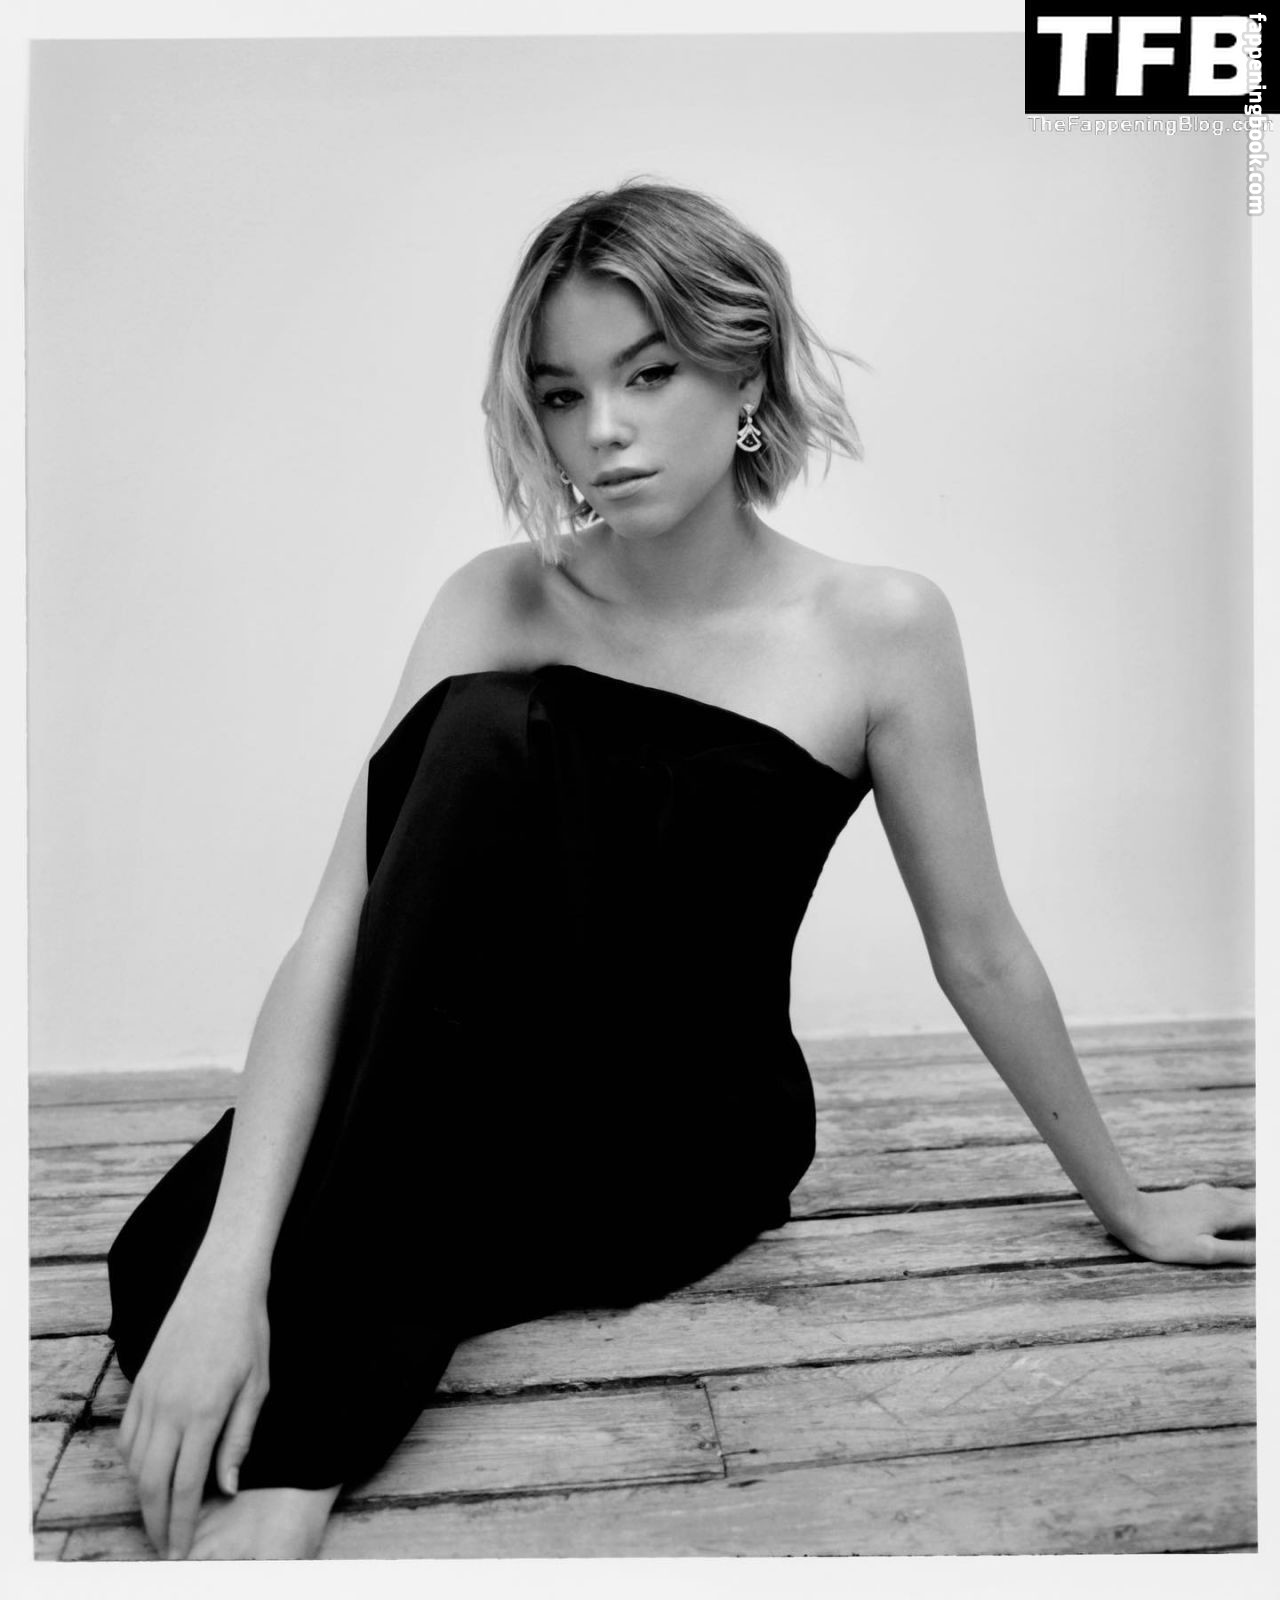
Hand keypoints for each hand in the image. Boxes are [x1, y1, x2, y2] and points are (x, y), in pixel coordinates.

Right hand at [117, 1259, 270, 1559]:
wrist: (221, 1282)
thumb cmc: (248, 1332)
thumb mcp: (258, 1387)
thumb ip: (239, 1439)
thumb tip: (226, 1487)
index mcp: (202, 1412)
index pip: (183, 1485)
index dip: (180, 1523)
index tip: (180, 1548)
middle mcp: (169, 1408)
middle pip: (151, 1482)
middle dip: (155, 1521)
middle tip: (164, 1545)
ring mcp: (149, 1395)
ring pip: (134, 1462)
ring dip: (143, 1494)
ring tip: (159, 1513)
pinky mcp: (140, 1382)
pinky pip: (127, 1435)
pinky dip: (133, 1462)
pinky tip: (147, 1471)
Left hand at [1111, 1183, 1254, 1265]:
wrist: (1128, 1214)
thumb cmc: (1164, 1238)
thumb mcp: (1204, 1251)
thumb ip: (1238, 1250)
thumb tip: (1266, 1251)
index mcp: (1226, 1212)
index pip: (1261, 1218)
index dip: (1269, 1229)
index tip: (1268, 1243)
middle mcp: (1218, 1198)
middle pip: (1254, 1204)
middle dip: (1262, 1216)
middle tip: (1259, 1233)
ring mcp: (1204, 1194)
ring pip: (1239, 1197)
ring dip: (1252, 1207)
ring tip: (1253, 1222)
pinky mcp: (1191, 1195)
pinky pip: (1223, 1196)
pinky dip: (1236, 1203)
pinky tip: (1232, 1208)